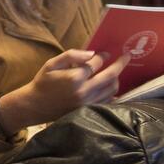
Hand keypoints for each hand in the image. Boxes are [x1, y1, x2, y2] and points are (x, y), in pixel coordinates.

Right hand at [0, 50, 127, 132]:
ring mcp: (88, 102)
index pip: (96, 63)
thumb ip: (71, 56)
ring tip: (115, 72)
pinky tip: (112, 86)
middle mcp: (84, 90)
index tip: (105, 53)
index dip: (102, 56)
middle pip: (110, 76)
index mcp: (74, 77)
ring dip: (116, 78)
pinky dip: (113, 92)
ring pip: (112, 89)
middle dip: (120, 64)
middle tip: (127, 57)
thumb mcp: (52, 64)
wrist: (36, 105)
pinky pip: (108, 100)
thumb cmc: (43, 82)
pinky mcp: (89, 110)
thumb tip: (92, 53)